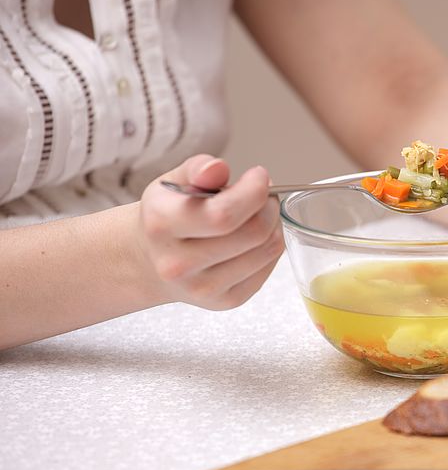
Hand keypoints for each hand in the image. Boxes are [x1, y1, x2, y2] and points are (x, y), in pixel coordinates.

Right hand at [137, 154, 283, 309]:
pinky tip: (255, 237)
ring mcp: (203, 288)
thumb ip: (197, 169)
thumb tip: (218, 168)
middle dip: (269, 207)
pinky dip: (270, 246)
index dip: (254, 192)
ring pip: (266, 250)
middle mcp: (178, 263)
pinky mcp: (226, 301)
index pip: (224, 214)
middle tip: (264, 196)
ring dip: (274, 225)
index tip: (259, 176)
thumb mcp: (172, 183)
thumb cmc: (167, 216)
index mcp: (162, 225)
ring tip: (259, 214)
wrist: (151, 261)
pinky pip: (268, 268)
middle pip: (253, 233)